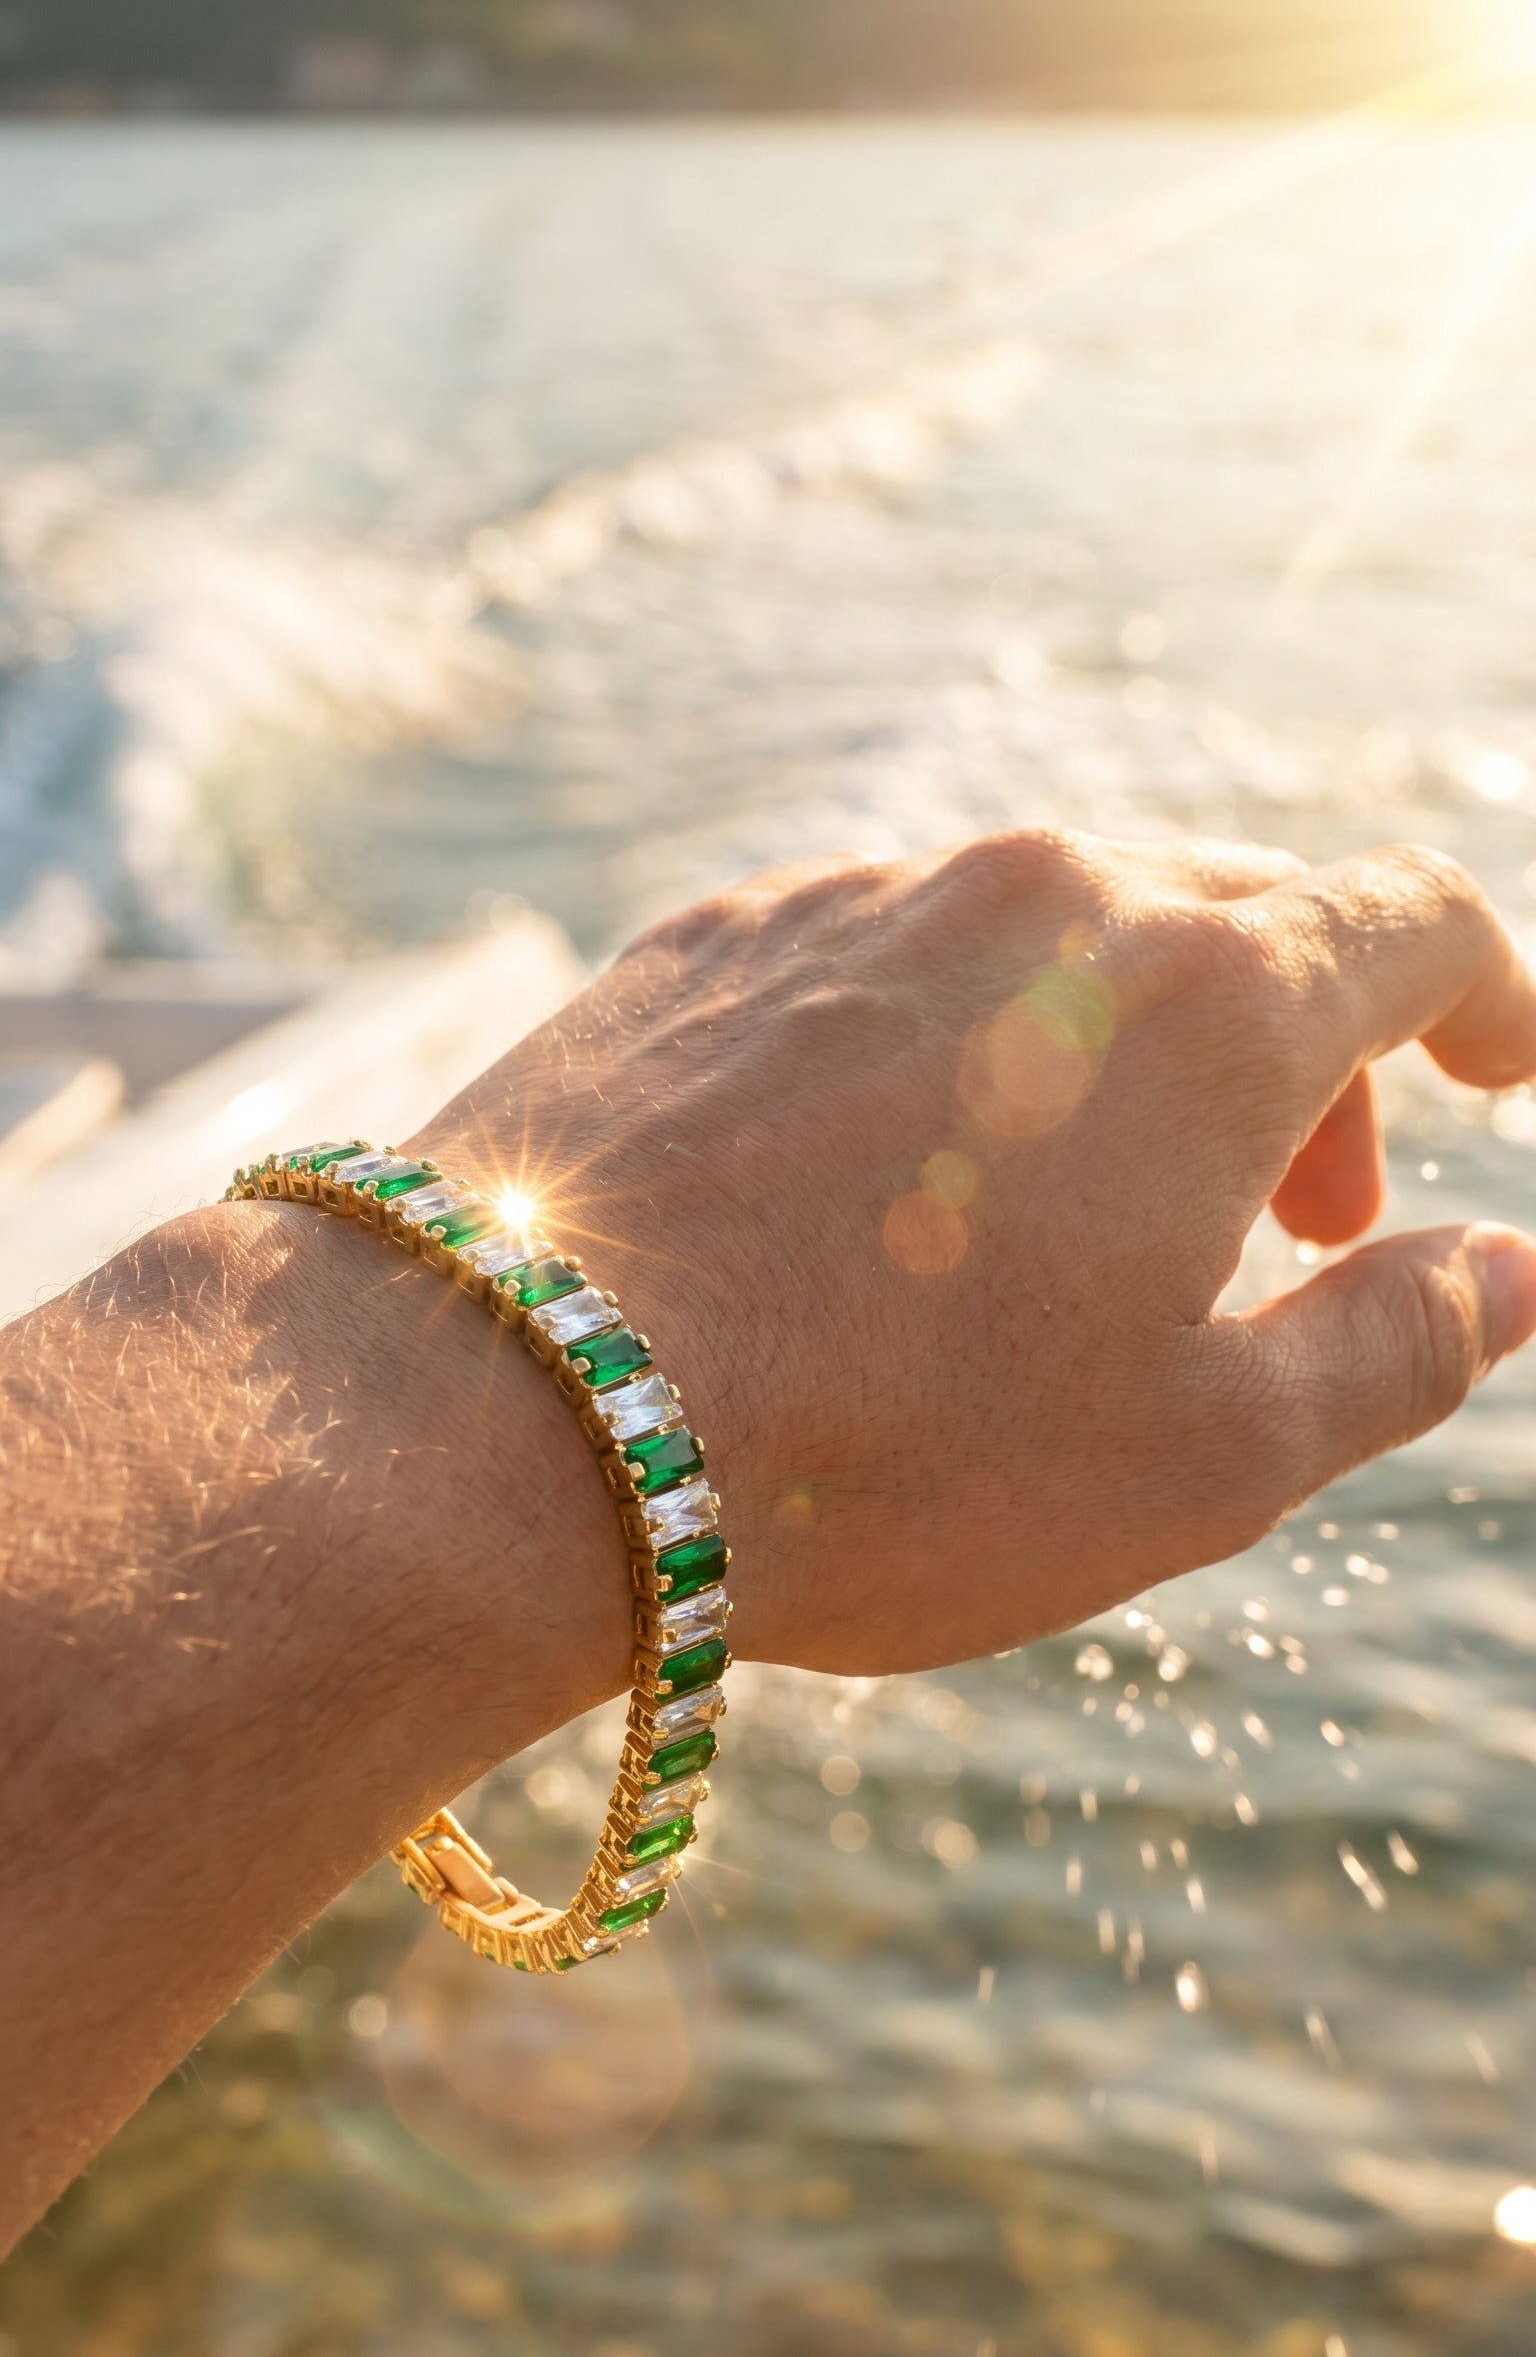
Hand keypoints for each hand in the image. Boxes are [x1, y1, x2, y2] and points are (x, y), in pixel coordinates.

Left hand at [417, 830, 1535, 1673]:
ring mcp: (855, 899)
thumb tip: (1515, 1269)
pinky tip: (884, 1189)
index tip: (1496, 1076)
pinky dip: (951, 1047)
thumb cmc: (886, 1462)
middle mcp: (1037, 894)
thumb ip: (1397, 1346)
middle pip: (1239, 924)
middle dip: (1306, 1065)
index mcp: (1205, 998)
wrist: (504, 1413)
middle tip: (1296, 1229)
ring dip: (1120, 1057)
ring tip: (1076, 1226)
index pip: (1415, 917)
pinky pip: (885, 959)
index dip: (1485, 992)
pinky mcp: (707, 941)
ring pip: (1052, 935)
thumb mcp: (1205, 1456)